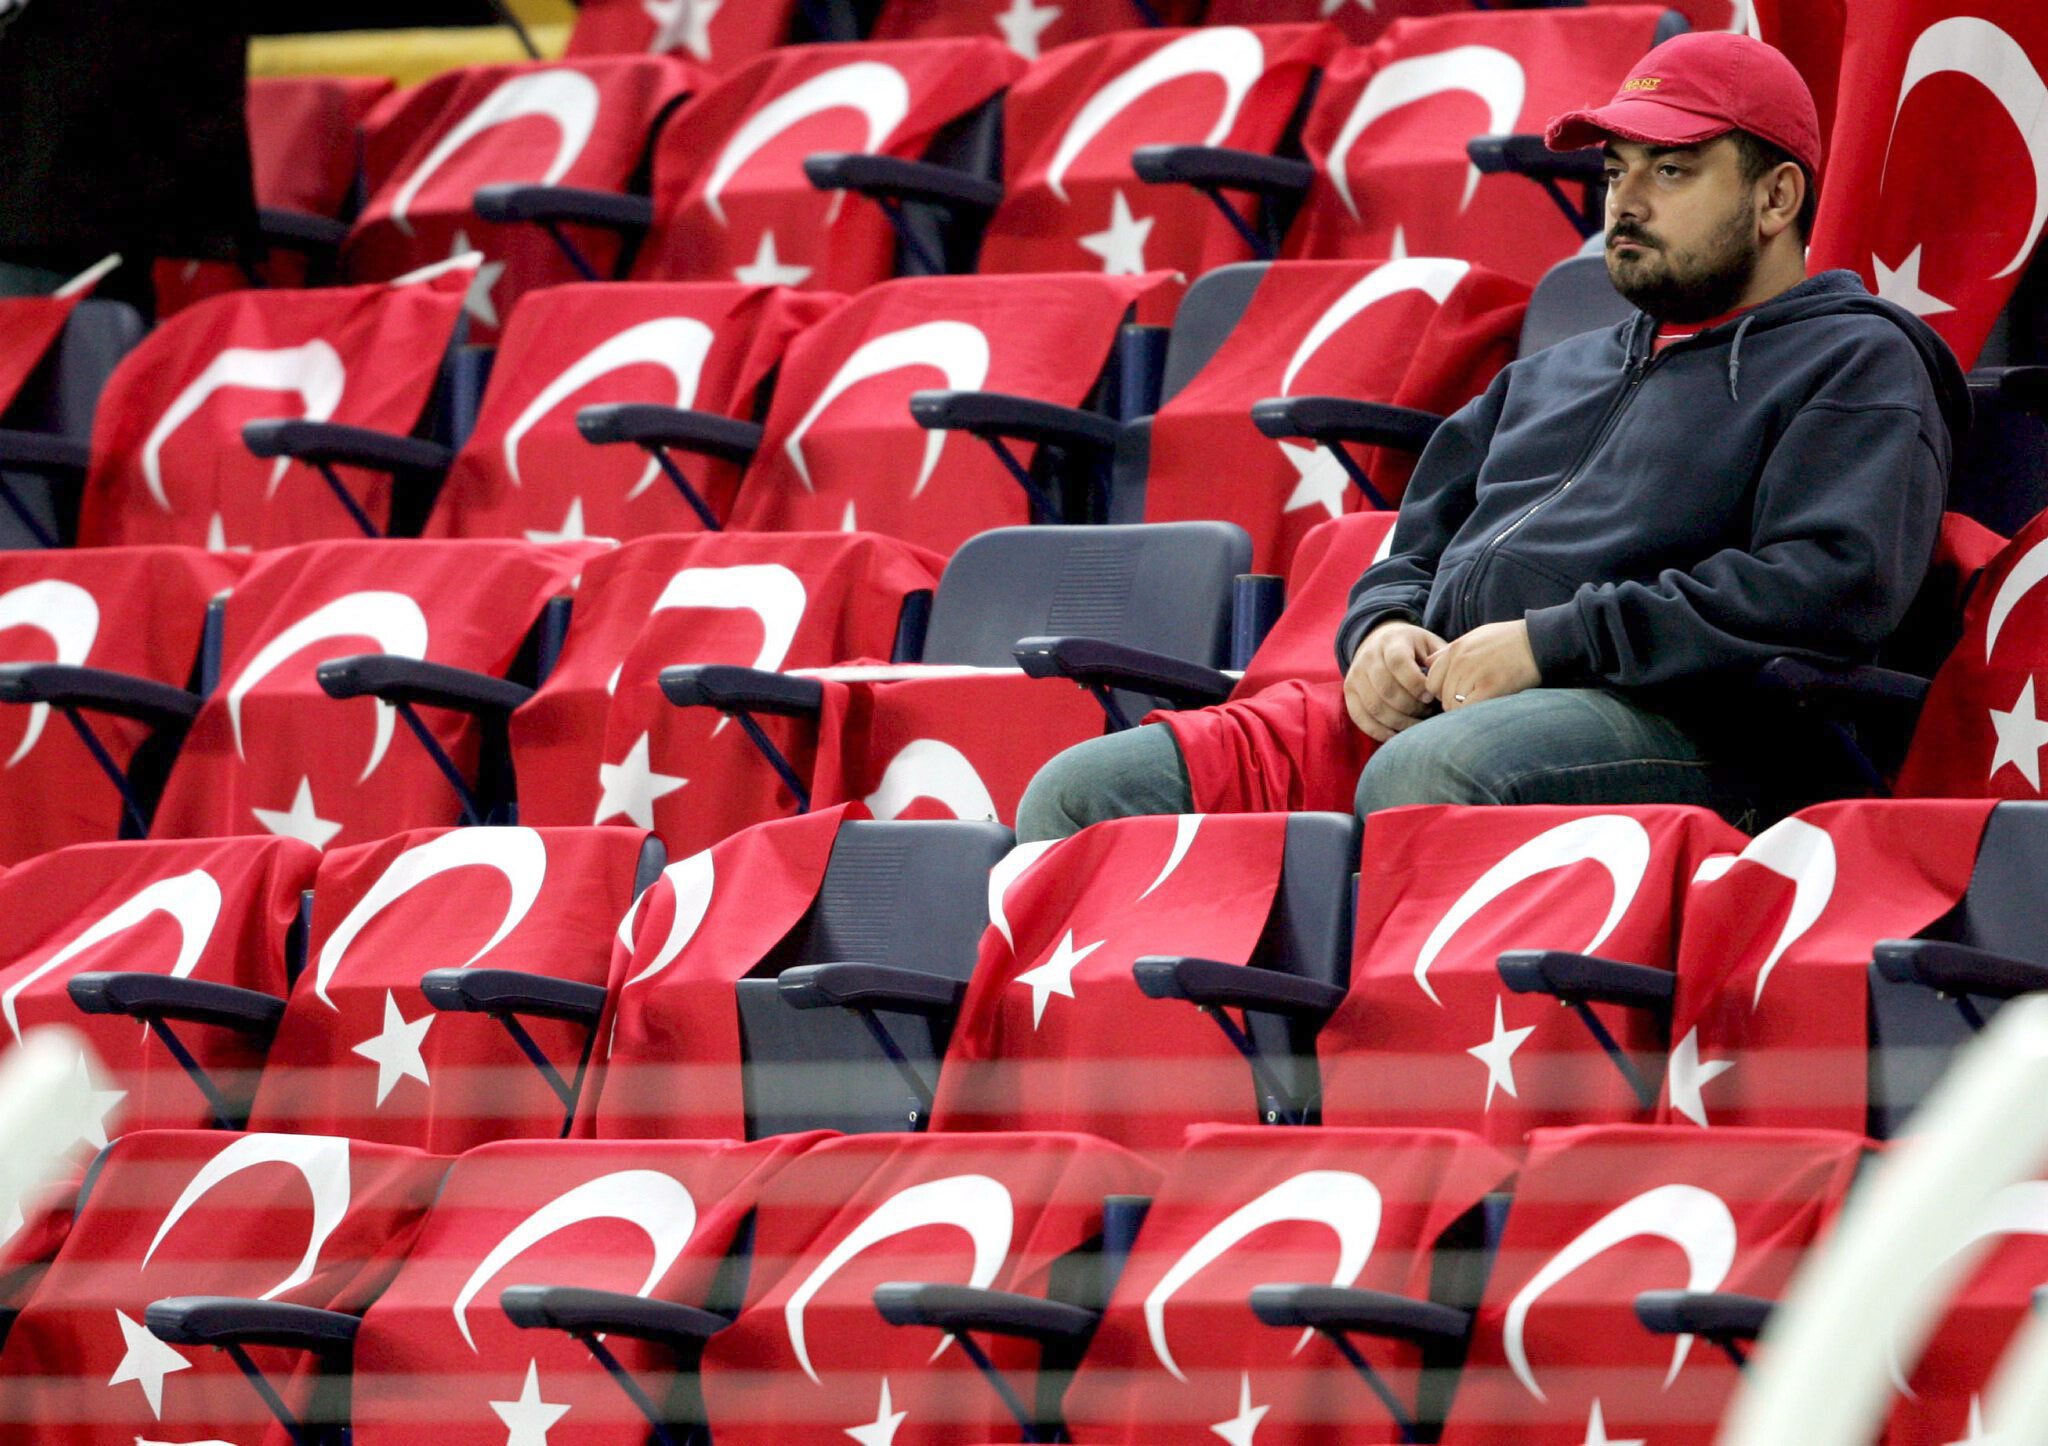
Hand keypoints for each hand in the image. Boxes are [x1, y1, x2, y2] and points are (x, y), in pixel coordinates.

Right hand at [1344, 620, 1446, 741]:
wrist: (1379, 640)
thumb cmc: (1412, 647)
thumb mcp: (1429, 643)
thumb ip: (1439, 660)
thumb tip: (1446, 682)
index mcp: (1391, 642)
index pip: (1399, 663)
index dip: (1415, 684)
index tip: (1430, 696)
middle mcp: (1369, 656)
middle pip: (1386, 689)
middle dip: (1411, 707)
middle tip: (1427, 713)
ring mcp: (1356, 675)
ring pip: (1374, 706)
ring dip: (1398, 722)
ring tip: (1416, 725)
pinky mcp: (1349, 691)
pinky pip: (1360, 717)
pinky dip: (1378, 731)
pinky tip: (1396, 736)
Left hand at [1425, 619, 1540, 711]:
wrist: (1539, 641)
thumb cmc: (1509, 640)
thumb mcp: (1475, 637)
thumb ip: (1449, 651)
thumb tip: (1428, 663)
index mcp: (1455, 649)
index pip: (1431, 680)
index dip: (1441, 692)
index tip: (1456, 695)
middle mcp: (1459, 661)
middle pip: (1441, 695)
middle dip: (1452, 703)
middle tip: (1471, 703)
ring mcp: (1473, 673)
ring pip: (1453, 705)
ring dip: (1464, 710)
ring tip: (1482, 704)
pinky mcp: (1489, 687)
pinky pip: (1467, 709)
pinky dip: (1472, 714)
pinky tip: (1485, 708)